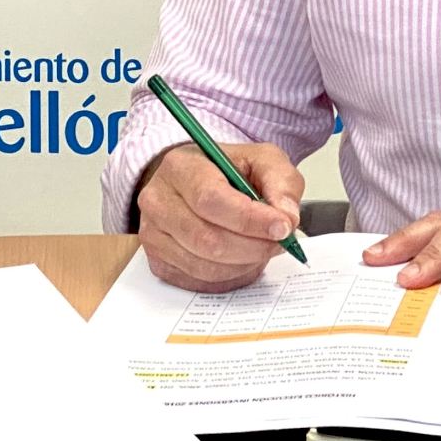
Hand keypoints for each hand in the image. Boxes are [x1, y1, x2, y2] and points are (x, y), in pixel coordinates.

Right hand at [136, 141, 304, 292]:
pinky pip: (198, 281)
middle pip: (207, 239)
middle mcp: (158, 201)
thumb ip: (281, 182)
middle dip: (253, 246)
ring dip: (244, 263)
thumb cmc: (228, 169)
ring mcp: (153, 235)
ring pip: (204, 265)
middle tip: (281, 242)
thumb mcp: (262, 159)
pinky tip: (243, 258)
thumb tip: (287, 218)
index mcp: (181, 167)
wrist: (197, 181)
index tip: (282, 227)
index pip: (211, 199)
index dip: (250, 219)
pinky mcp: (158, 262)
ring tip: (263, 247)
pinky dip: (230, 276)